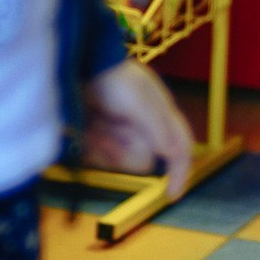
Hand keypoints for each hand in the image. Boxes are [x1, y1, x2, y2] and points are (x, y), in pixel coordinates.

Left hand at [81, 60, 193, 197]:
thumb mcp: (141, 101)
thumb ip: (157, 127)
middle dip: (123, 149)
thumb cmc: (115, 79)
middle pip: (142, 157)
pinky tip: (85, 128)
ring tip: (93, 123)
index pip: (180, 148)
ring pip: (119, 158)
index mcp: (161, 115)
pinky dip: (92, 145)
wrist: (79, 64)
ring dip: (105, 146)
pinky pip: (100, 154)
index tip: (172, 195)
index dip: (181, 172)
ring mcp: (120, 131)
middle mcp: (143, 127)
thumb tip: (170, 153)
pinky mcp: (99, 135)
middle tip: (106, 129)